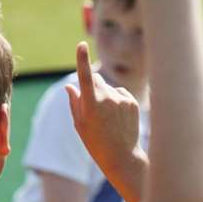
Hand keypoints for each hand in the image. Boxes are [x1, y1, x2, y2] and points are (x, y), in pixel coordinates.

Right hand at [67, 41, 141, 171]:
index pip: (85, 77)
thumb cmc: (95, 143)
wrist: (122, 157)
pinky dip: (116, 100)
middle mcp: (107, 98)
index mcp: (91, 105)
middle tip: (91, 107)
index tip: (81, 44)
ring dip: (105, 95)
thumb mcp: (79, 124)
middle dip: (91, 86)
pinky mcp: (132, 101)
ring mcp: (122, 99)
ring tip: (107, 118)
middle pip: (95, 79)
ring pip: (108, 87)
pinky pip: (120, 93)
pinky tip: (117, 117)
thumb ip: (74, 102)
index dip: (82, 59)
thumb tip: (70, 85)